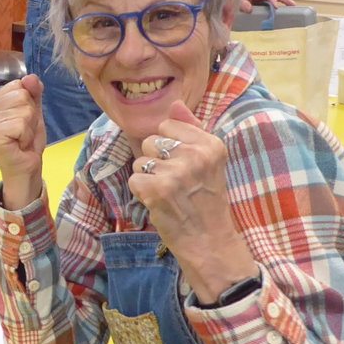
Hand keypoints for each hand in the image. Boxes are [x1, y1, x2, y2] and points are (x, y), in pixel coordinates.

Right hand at [0, 75, 46, 209]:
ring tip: (19, 138)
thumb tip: (30, 77)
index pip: (18, 85)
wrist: (25, 166)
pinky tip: (18, 144)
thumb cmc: (25, 140)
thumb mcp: (33, 111)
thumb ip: (32, 92)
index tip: (20, 121)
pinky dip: (26, 136)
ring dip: (28, 126)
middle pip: (22, 95)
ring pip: (24, 109)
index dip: (27, 103)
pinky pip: (21, 124)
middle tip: (21, 132)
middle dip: (29, 115)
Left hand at [127, 101, 257, 302]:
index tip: (183, 165)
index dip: (169, 146)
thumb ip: (191, 129)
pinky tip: (159, 202)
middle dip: (155, 161)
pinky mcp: (157, 189)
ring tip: (167, 193)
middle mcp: (195, 155)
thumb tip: (175, 103)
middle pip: (150, 141)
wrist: (209, 239)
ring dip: (147, 178)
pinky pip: (133, 180)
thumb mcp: (209, 161)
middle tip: (174, 182)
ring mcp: (175, 172)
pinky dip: (141, 193)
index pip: (168, 126)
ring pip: (140, 161)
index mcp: (210, 144)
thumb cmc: (206, 199)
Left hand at [239, 0, 295, 12]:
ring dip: (285, 1)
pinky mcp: (263, 0)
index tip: (276, 7)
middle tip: (292, 5)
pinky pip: (273, 1)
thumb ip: (242, 4)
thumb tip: (249, 9)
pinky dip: (280, 4)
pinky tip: (285, 9)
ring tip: (293, 6)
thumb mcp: (236, 1)